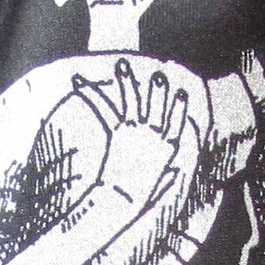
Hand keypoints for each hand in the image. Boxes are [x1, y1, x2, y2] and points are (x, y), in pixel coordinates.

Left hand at [73, 58, 190, 211]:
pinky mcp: (116, 133)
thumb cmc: (138, 200)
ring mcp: (135, 132)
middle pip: (157, 108)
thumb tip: (175, 175)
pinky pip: (106, 109)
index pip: (176, 124)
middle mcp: (153, 136)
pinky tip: (83, 83)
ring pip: (132, 100)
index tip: (181, 93)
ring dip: (127, 81)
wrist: (122, 201)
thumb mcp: (159, 190)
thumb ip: (168, 180)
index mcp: (166, 149)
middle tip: (159, 75)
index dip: (178, 108)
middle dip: (157, 91)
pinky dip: (93, 94)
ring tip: (122, 64)